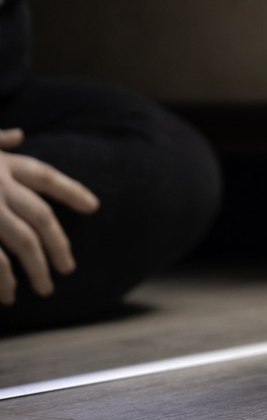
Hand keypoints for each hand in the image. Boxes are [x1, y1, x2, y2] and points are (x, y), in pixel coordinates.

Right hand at [0, 129, 99, 305]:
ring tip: (44, 289)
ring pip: (22, 243)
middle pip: (41, 218)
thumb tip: (17, 135)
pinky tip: (7, 294)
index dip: (72, 191)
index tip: (94, 207)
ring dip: (36, 269)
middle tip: (68, 269)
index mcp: (0, 164)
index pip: (47, 177)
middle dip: (59, 245)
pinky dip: (2, 279)